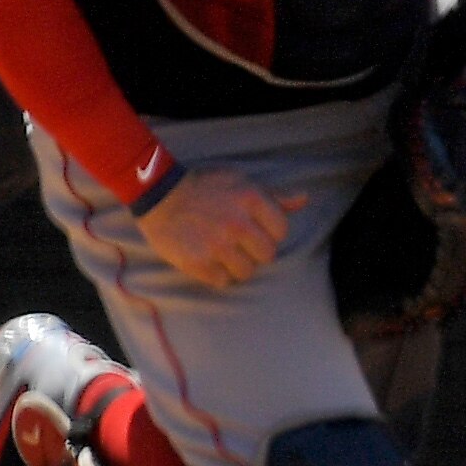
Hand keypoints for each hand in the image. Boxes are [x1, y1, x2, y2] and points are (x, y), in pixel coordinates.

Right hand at [136, 166, 304, 289]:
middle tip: (239, 243)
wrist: (160, 196)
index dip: (271, 232)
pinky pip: (222, 282)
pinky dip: (217, 274)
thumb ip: (275, 196)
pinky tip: (209, 260)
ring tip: (223, 252)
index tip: (257, 229)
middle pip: (267, 255)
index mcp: (251, 200)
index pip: (282, 231)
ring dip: (237, 266)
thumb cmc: (206, 188)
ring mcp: (217, 245)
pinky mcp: (198, 263)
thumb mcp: (242, 183)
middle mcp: (238, 224)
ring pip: (247, 272)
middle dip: (256, 251)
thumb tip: (304, 200)